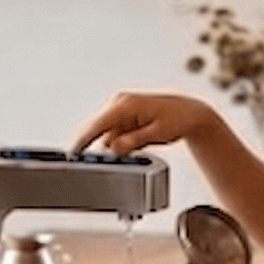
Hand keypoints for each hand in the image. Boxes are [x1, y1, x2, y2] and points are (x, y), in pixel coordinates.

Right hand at [71, 92, 214, 156]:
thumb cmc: (178, 118)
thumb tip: (114, 148)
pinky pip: (114, 135)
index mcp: (125, 104)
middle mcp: (119, 104)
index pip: (96, 124)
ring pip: (106, 135)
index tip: (72, 154)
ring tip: (141, 144)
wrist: (190, 113)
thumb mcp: (157, 133)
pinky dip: (121, 144)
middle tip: (107, 160)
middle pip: (97, 129)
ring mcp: (120, 110)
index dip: (82, 140)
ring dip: (115, 147)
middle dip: (98, 147)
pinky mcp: (124, 118)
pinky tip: (139, 142)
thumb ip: (134, 141)